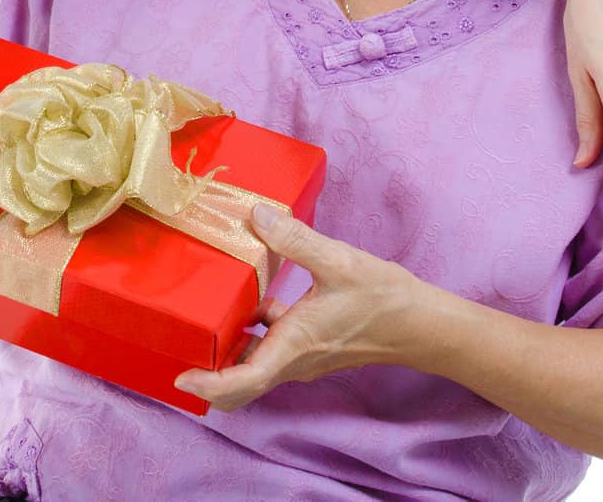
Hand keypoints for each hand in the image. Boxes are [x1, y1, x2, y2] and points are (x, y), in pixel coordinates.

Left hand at [172, 206, 420, 411]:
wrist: (423, 325)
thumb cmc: (384, 299)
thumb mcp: (338, 261)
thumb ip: (294, 239)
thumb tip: (255, 215)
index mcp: (295, 345)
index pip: (245, 382)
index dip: (210, 386)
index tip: (182, 379)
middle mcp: (295, 360)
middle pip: (242, 383)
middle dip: (208, 376)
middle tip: (178, 352)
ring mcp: (304, 357)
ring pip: (256, 366)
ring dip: (228, 354)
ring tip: (202, 322)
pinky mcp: (312, 347)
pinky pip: (272, 348)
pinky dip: (254, 334)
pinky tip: (249, 300)